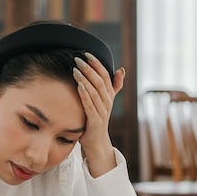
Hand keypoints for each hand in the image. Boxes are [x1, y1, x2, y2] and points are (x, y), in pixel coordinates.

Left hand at [72, 52, 124, 176]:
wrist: (96, 142)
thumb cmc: (96, 119)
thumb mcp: (105, 101)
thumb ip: (113, 86)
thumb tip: (121, 69)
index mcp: (109, 96)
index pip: (105, 75)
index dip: (97, 64)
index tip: (86, 53)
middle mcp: (108, 102)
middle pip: (100, 82)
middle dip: (89, 69)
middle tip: (77, 58)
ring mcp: (102, 111)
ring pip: (95, 92)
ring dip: (85, 79)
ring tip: (75, 69)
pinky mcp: (95, 121)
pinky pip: (90, 105)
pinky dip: (84, 95)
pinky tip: (78, 85)